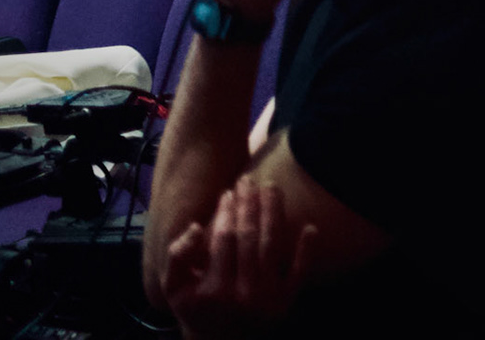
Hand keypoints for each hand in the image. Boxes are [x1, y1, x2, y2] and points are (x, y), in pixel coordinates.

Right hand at [159, 177, 316, 339]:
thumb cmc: (196, 306)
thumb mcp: (174, 288)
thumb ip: (178, 257)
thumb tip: (196, 226)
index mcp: (212, 289)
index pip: (222, 239)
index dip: (226, 212)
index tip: (229, 191)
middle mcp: (240, 294)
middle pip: (249, 237)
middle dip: (249, 204)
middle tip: (250, 178)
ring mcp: (265, 299)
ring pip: (272, 246)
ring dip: (273, 212)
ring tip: (272, 187)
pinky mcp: (285, 303)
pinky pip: (299, 273)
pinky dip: (305, 251)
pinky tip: (310, 226)